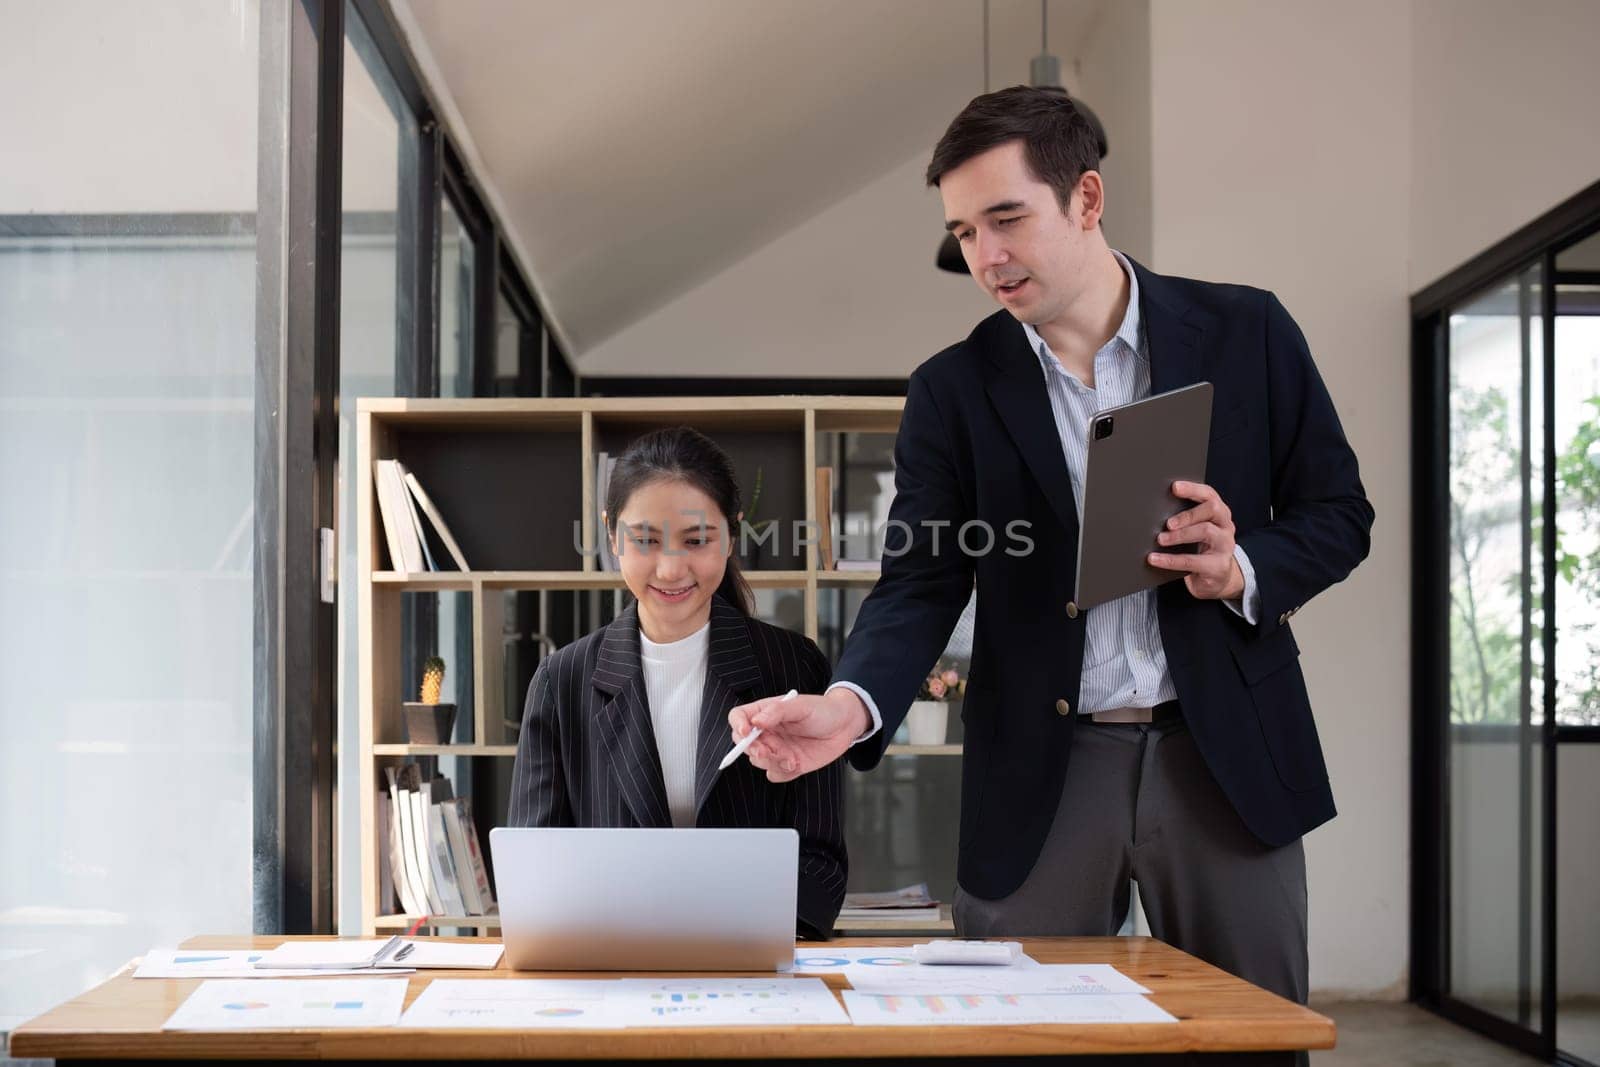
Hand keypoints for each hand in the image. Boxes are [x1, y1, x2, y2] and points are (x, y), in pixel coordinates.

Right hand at [728, 689, 868, 783]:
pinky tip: (797, 763)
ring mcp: (776, 749)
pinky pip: (774, 774)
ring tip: (791, 756)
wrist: (845, 725)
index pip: (738, 718)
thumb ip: (777, 711)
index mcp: (765, 713)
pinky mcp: (786, 764)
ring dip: (772, 762)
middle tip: (768, 751)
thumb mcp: (800, 705)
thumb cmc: (823, 710)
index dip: (737, 726)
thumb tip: (756, 721)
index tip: (746, 733)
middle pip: (743, 744)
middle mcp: (767, 732)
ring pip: (758, 762)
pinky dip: (783, 772)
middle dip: (753, 750)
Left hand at [1148, 480, 1244, 600]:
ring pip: (1205, 531)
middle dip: (1188, 513)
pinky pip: (1192, 561)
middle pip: (1212, 509)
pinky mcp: (1218, 566)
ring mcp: (1225, 546)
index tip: (1175, 487)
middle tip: (1168, 522)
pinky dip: (1170, 560)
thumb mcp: (1195, 531)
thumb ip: (1183, 519)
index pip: (1209, 495)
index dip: (1192, 489)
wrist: (1215, 579)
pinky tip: (1155, 559)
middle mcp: (1225, 526)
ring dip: (1179, 534)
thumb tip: (1153, 510)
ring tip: (1161, 539)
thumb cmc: (1201, 549)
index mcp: (1219, 513)